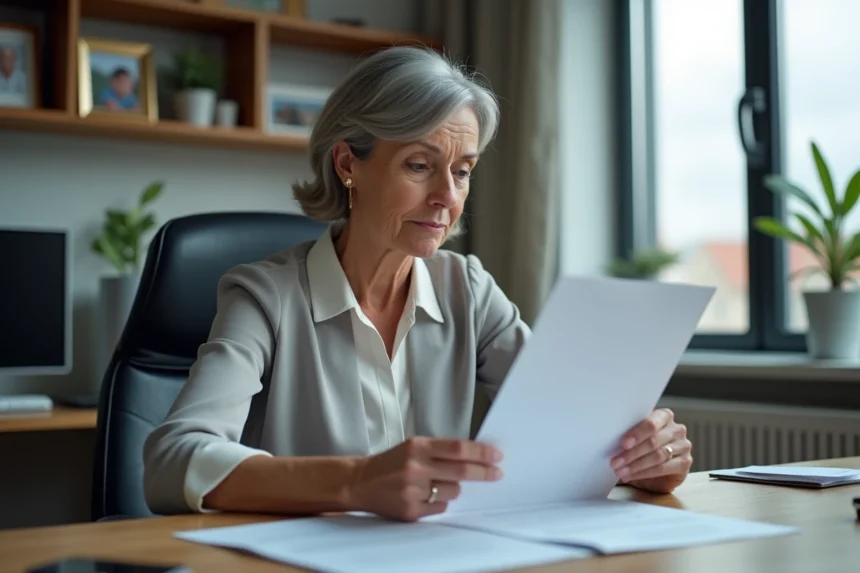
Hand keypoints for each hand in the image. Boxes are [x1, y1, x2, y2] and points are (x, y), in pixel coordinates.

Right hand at [347, 437, 503, 521]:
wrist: (360, 482)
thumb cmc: (391, 463)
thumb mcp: (413, 447)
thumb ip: (440, 450)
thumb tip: (475, 456)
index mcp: (418, 447)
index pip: (458, 448)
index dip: (481, 452)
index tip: (496, 456)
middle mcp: (416, 467)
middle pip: (461, 471)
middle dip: (483, 473)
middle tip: (496, 473)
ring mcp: (413, 490)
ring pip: (452, 492)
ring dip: (452, 488)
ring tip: (434, 484)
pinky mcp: (411, 510)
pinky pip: (440, 508)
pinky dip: (438, 503)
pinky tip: (424, 496)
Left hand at [611, 408, 691, 493]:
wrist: (657, 470)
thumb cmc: (642, 448)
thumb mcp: (635, 438)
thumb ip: (629, 436)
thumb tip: (609, 441)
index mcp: (664, 416)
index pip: (651, 423)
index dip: (637, 433)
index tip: (623, 443)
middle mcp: (677, 429)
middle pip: (653, 441)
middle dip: (632, 453)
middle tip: (615, 462)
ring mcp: (683, 446)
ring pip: (658, 456)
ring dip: (636, 465)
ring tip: (620, 471)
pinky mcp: (685, 463)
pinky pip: (663, 468)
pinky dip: (644, 473)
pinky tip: (631, 476)